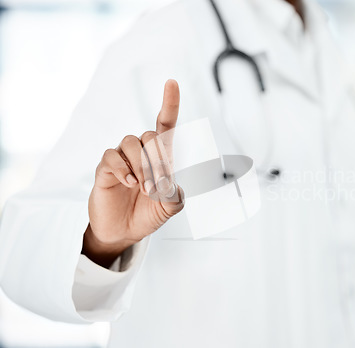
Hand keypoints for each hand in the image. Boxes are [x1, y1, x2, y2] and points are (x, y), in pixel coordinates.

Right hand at [83, 80, 184, 267]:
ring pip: (132, 143)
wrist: (124, 232)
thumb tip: (170, 183)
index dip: (169, 103)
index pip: (165, 124)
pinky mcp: (105, 169)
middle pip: (150, 135)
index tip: (171, 82)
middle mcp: (140, 153)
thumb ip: (175, 194)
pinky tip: (130, 183)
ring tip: (144, 188)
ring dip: (142, 165)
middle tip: (158, 185)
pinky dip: (124, 170)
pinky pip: (112, 157)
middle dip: (158, 160)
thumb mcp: (169, 207)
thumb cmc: (148, 213)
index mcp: (160, 157)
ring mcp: (122, 159)